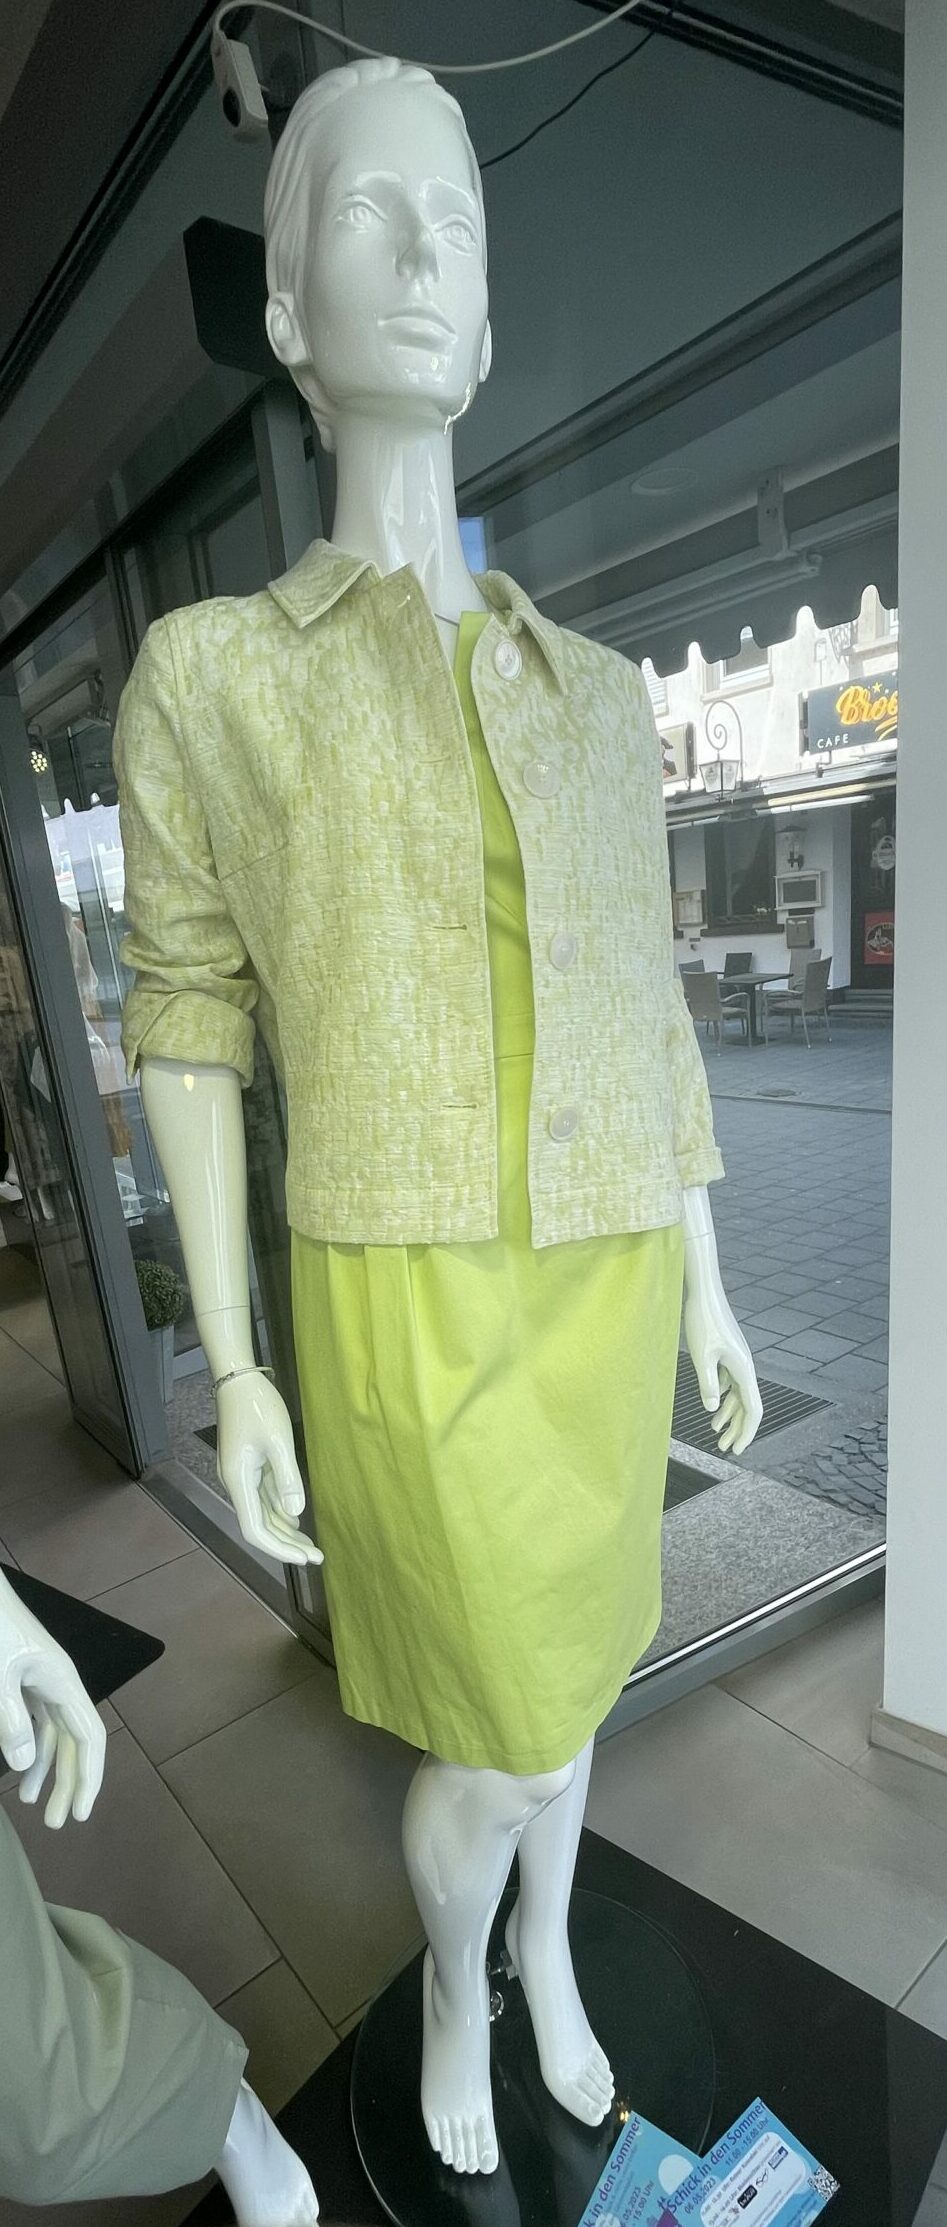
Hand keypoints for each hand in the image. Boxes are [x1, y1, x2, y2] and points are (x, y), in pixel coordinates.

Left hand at [0, 1573, 105, 1827]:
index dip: (90, 1776)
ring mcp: (43, 1681)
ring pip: (55, 1734)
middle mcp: (60, 1685)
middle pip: (75, 1740)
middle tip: (56, 1822)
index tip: (80, 1813)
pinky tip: (18, 1771)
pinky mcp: (25, 1680)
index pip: (90, 1737)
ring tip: (31, 1806)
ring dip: (47, 1770)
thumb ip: (12, 1720)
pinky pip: (36, 1721)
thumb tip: (28, 1764)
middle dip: (69, 1782)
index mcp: (63, 1682)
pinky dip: (29, 1748)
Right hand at [215, 1373, 323, 1569]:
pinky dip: (279, 1510)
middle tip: (315, 1557)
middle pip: (259, 1525)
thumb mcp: (278, 1440)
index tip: (304, 1559)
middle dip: (286, 1544)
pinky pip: (263, 1496)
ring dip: (284, 1530)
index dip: (279, 1549)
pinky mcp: (247, 1465)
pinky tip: (295, 1517)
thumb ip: (287, 1478)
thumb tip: (296, 1513)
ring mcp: (240, 1475)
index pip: (255, 1530)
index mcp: (239, 1481)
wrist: (237, 1379)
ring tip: (310, 1545)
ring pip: (262, 1512)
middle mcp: (236, 1483)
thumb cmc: (258, 1406)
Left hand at [682, 1284, 762, 1456]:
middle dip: (737, 1428)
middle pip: (747, 1405)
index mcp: (743, 1369)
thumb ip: (707, 1383)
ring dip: (729, 1414)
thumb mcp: (701, 1355)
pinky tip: (712, 1406)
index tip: (738, 1450)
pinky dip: (722, 1397)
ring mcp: (737, 1360)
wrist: (704, 1293)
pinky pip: (729, 1382)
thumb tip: (711, 1408)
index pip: (752, 1409)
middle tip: (724, 1448)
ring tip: (716, 1432)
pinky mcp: (728, 1353)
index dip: (747, 1431)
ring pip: (738, 1395)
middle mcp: (745, 1366)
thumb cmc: (702, 1321)